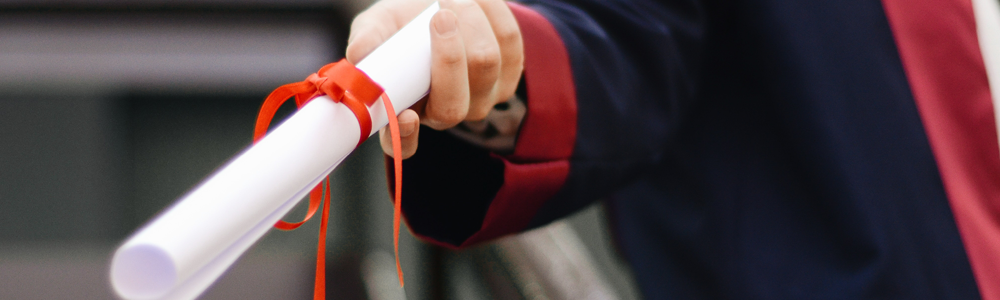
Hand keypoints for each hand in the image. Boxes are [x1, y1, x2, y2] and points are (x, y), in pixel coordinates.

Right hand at [346, 0, 523, 158]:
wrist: (439, 4)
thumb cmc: (401, 24)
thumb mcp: (377, 27)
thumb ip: (367, 40)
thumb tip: (358, 55)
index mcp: (405, 112)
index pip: (402, 144)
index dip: (406, 137)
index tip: (406, 116)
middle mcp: (444, 113)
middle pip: (453, 105)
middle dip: (449, 57)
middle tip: (440, 16)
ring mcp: (481, 98)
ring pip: (486, 64)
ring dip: (471, 22)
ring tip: (452, 0)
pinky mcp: (509, 74)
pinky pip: (509, 41)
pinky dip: (492, 12)